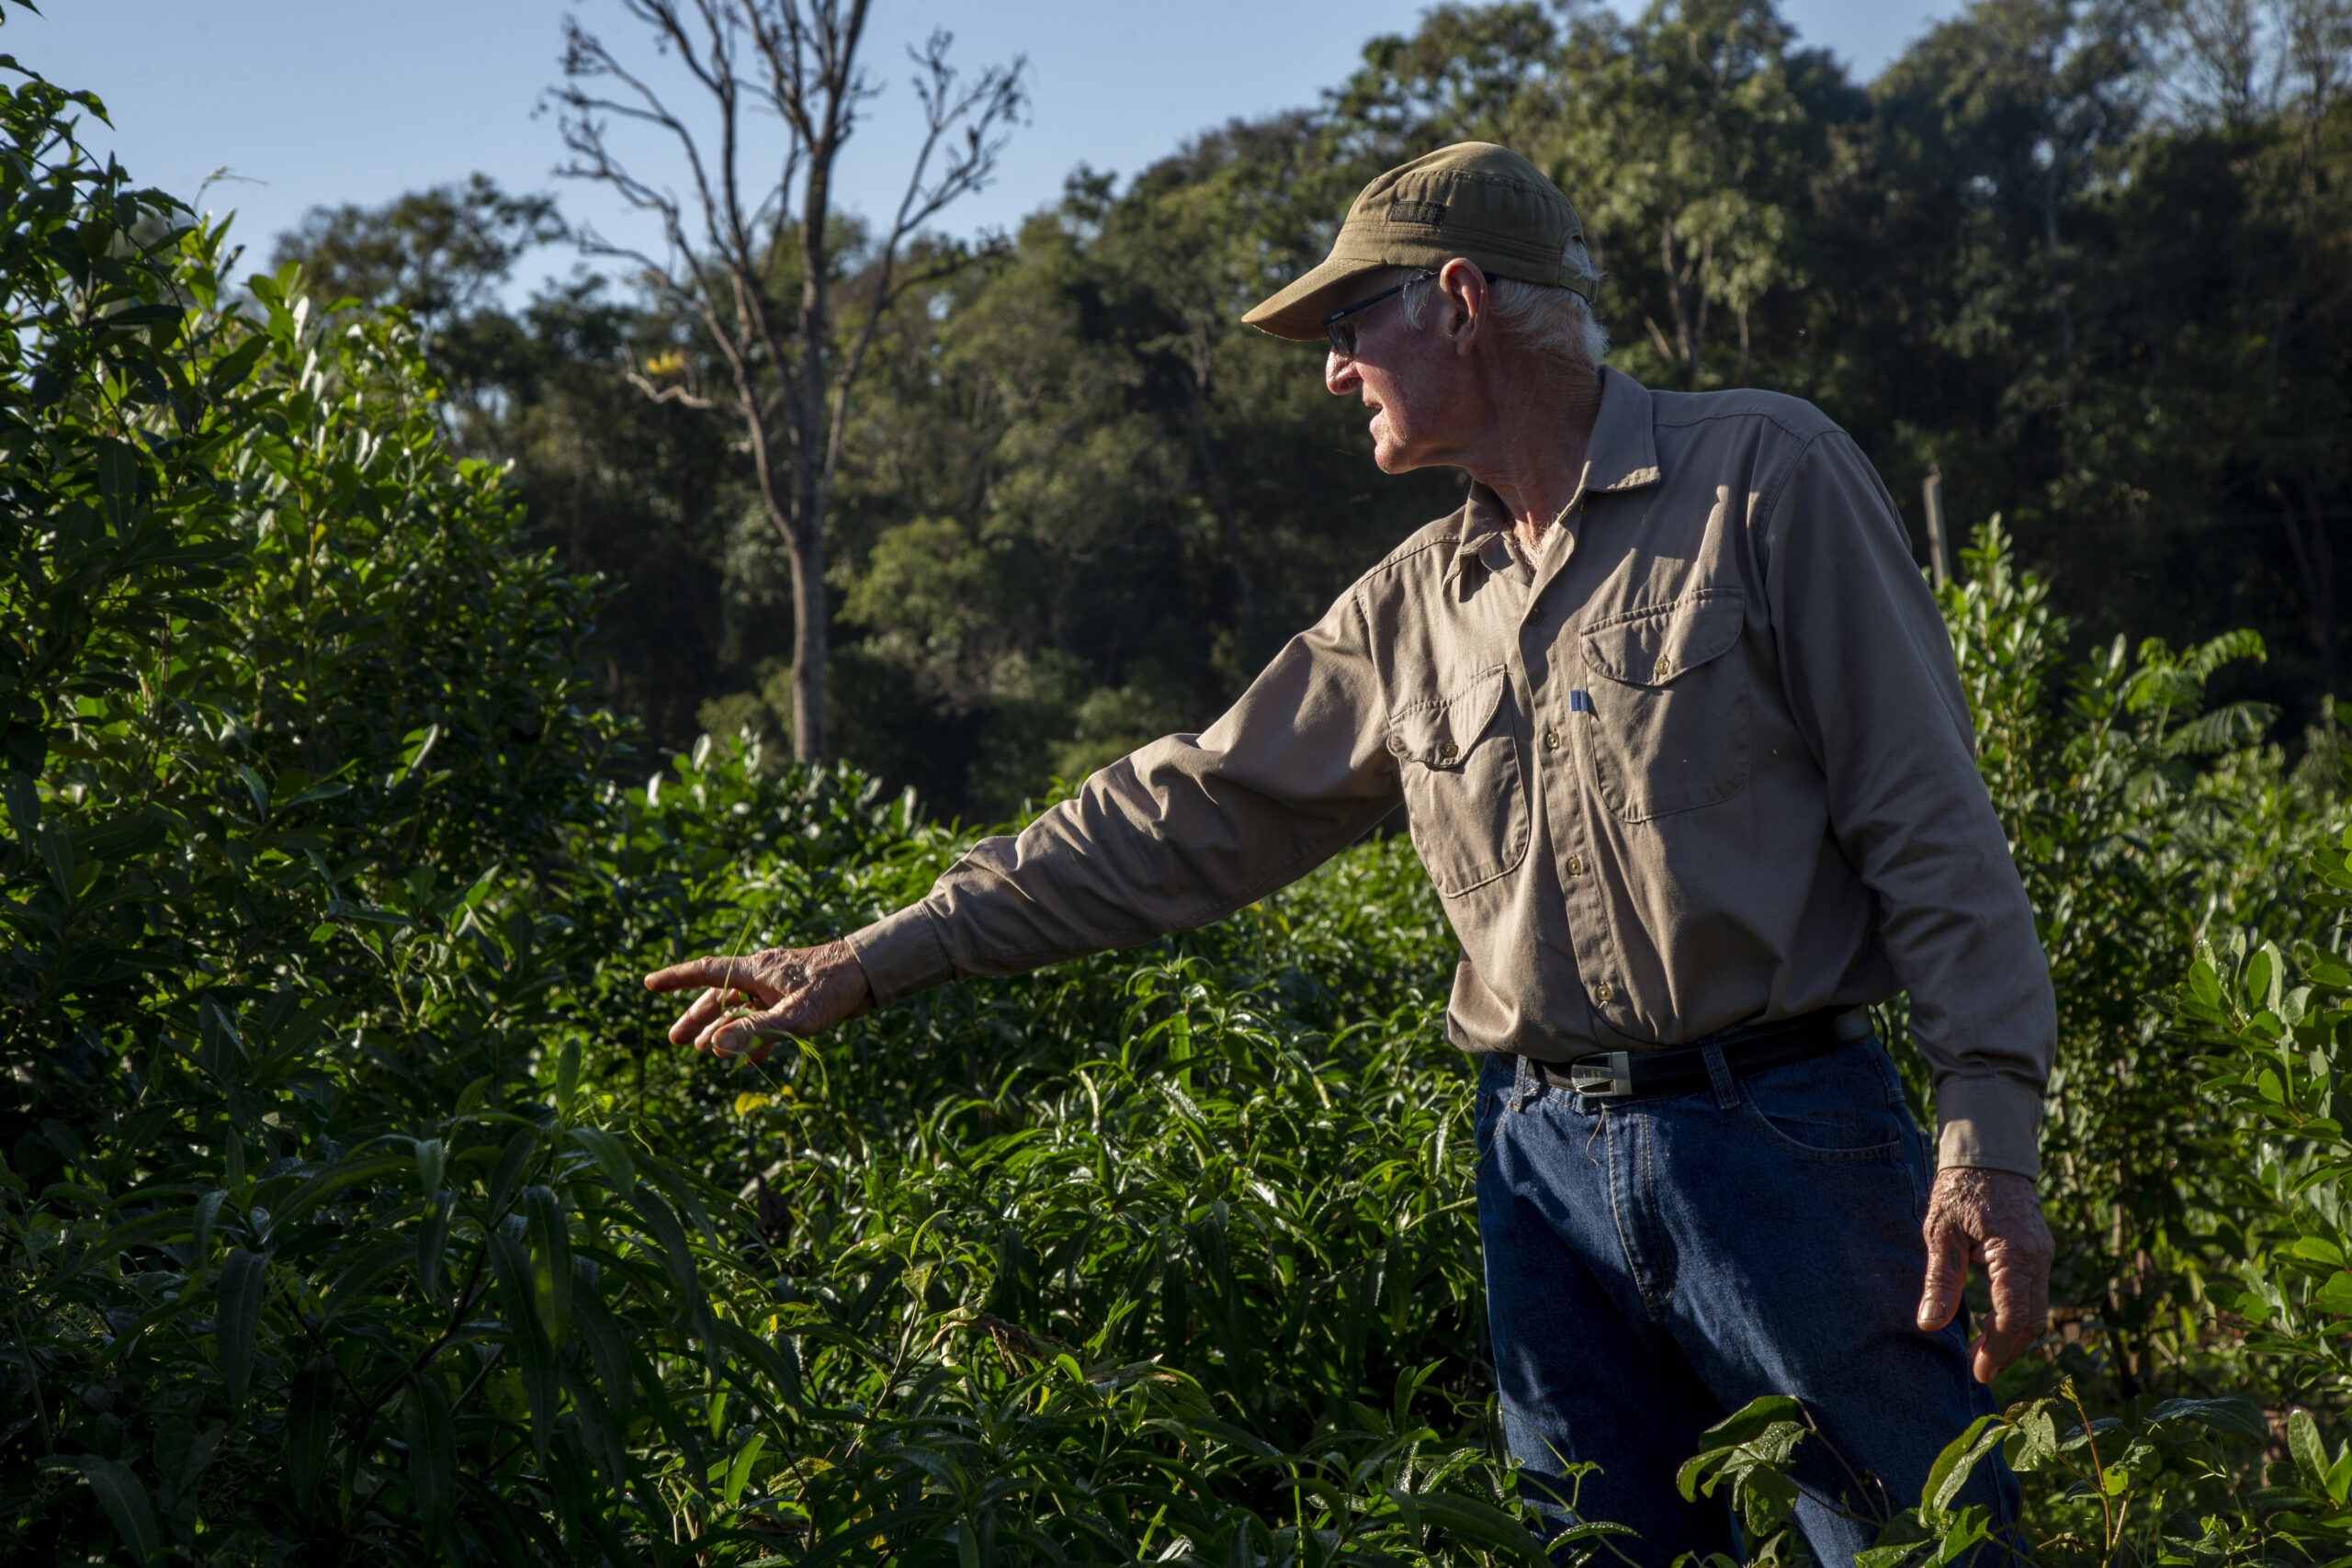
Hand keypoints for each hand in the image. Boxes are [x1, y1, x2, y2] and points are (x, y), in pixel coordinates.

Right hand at [643, 940, 872, 1063]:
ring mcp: (779, 989)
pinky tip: (749, 1060)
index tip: (649, 985)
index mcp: (756, 971)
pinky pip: (767, 1021)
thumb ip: (755, 1032)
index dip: (676, 979)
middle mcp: (763, 977)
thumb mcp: (795, 1015)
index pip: (706, 972)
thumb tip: (713, 1047)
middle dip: (696, 1018)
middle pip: (719, 996)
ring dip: (723, 1031)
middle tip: (674, 1041)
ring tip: (704, 1053)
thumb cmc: (834, 988)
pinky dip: (755, 1039)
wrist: (872, 975)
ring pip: (741, 1011)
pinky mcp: (796, 1001)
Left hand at [1917, 1166, 2053, 1382]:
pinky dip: (2017, 1316)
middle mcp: (2038, 1257)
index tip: (1979, 1372)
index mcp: (2014, 1252)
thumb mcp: (1941, 1231)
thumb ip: (1940, 1280)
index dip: (1997, 1349)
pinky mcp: (2040, 1253)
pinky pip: (2034, 1295)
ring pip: (2038, 1311)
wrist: (1990, 1153)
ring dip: (2013, 1336)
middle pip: (2033, 1321)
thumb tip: (1930, 1325)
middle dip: (2007, 1350)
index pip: (2013, 1316)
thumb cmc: (1959, 1188)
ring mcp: (2044, 1255)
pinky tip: (1992, 1324)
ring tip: (1981, 1352)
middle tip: (1978, 1369)